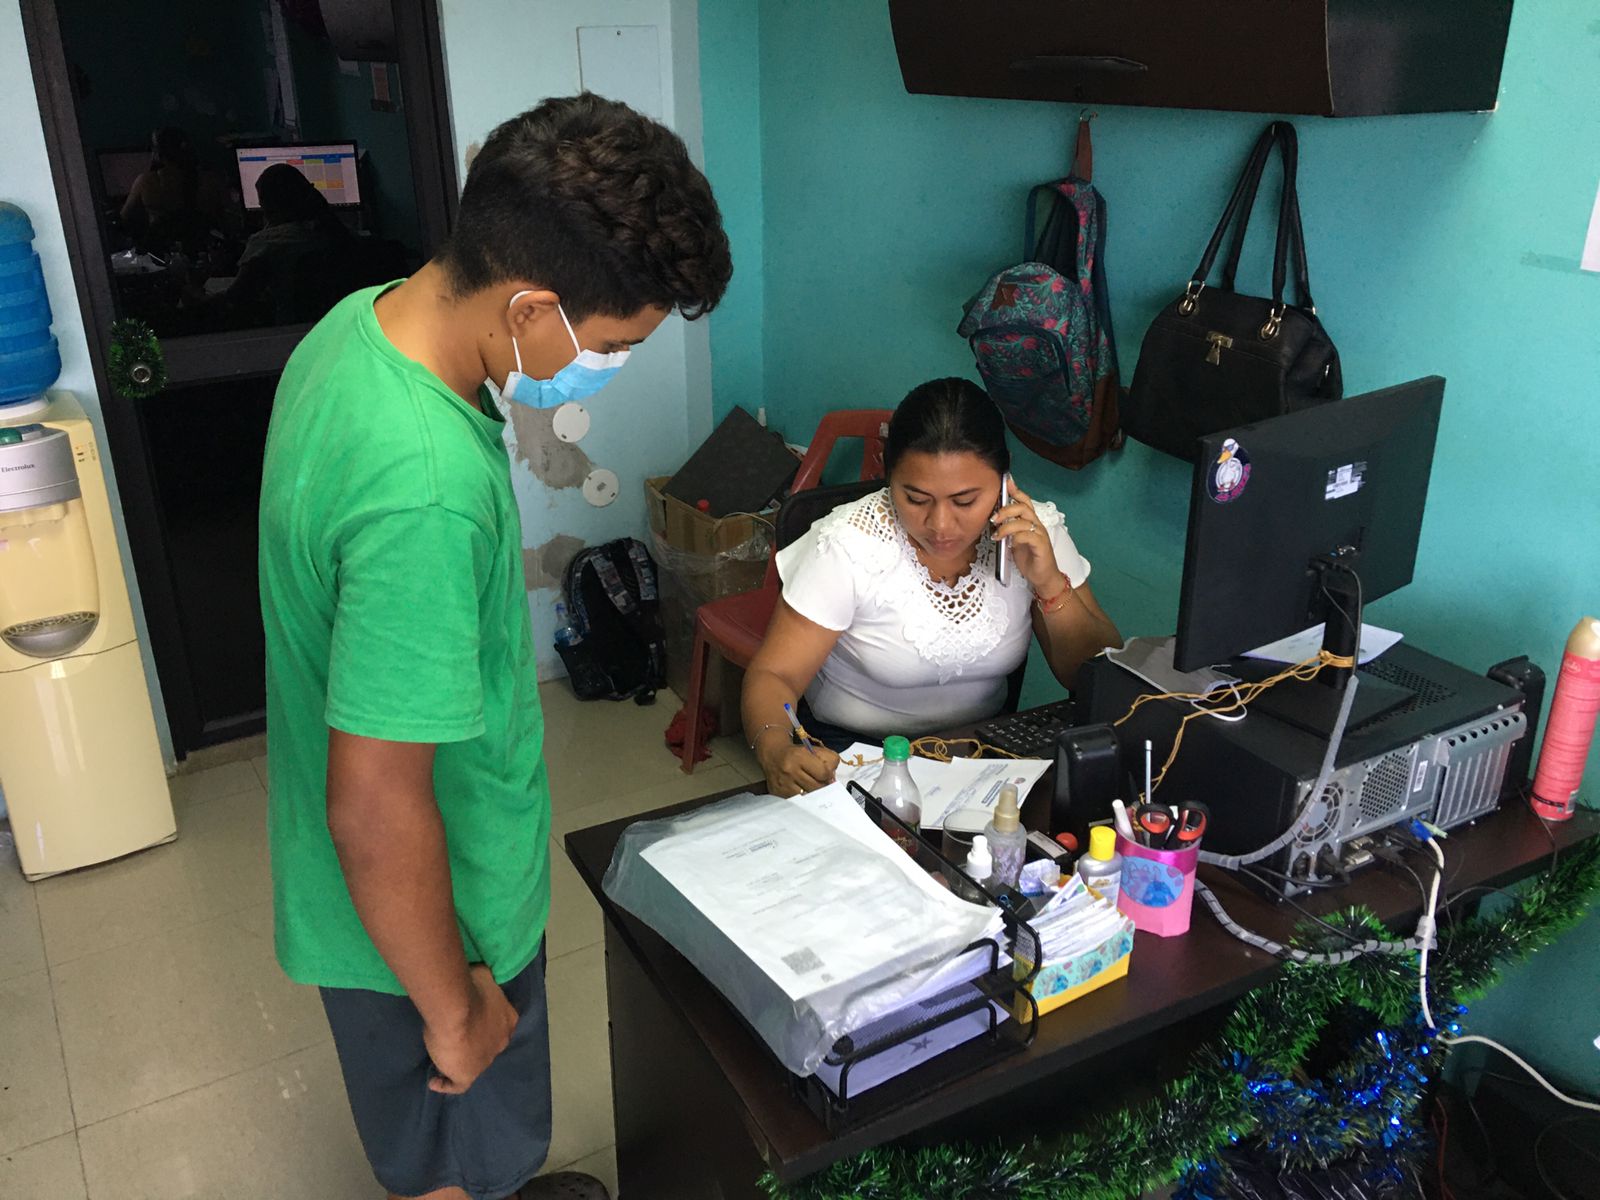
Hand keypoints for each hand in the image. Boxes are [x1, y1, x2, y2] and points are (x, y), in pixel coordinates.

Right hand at [423, 964, 517, 1094]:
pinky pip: (458, 1085)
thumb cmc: (471, 988)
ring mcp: (485, 1062)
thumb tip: (480, 974)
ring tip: (445, 1059)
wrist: (457, 1010)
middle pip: (488, 1045)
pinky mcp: (467, 1076)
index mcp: (508, 1020)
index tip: (471, 1020)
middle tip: (457, 1038)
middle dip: (475, 1043)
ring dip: (461, 1062)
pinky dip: (446, 1084)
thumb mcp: (481, 976)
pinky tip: (435, 1081)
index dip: (485, 1023)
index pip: (498, 1024)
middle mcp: (501, 1043)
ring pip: (475, 1064)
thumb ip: (482, 979)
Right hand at [758, 737, 840, 797]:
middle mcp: (790, 771)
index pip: (823, 773)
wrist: (773, 755)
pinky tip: (802, 792)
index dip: (828, 776)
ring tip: (812, 788)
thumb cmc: (796, 754)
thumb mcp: (814, 750)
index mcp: (800, 757)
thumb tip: (833, 779)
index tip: (827, 776)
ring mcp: (783, 784)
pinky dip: (803, 800)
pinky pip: (797, 802)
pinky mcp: (778, 794)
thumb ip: (829, 761)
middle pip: (817, 787)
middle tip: (821, 783)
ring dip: (813, 794)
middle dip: (822, 787)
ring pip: (808, 797)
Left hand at [991, 477, 1067, 597]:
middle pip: (1023, 507)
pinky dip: (1016, 537)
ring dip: (1007, 525)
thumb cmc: (1029, 558)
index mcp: (1031, 522)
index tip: (1006, 482)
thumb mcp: (1014, 541)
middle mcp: (1037, 525)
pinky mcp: (1041, 546)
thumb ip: (1008, 530)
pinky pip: (1028, 536)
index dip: (1016, 490)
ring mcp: (1040, 535)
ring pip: (1024, 521)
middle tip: (994, 518)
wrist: (1043, 577)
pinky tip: (1008, 543)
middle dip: (1006, 508)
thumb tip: (994, 520)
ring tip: (996, 534)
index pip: (1025, 501)